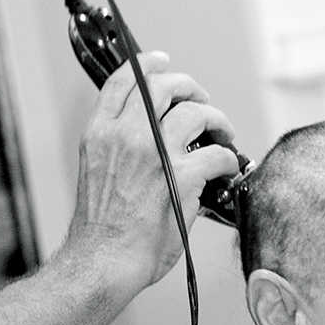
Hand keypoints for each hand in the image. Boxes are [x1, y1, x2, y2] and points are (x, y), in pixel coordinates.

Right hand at [64, 51, 238, 290]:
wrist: (103, 262)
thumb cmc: (101, 230)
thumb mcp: (95, 171)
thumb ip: (118, 147)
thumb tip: (152, 134)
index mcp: (99, 133)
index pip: (124, 80)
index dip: (148, 64)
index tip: (163, 62)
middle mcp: (126, 134)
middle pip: (164, 83)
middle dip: (191, 87)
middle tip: (203, 103)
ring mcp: (155, 152)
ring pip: (197, 111)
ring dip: (218, 120)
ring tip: (224, 136)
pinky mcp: (182, 176)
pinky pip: (217, 153)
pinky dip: (228, 159)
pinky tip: (227, 170)